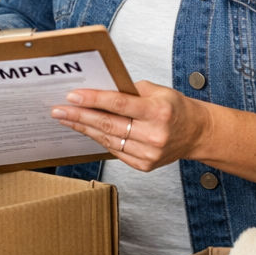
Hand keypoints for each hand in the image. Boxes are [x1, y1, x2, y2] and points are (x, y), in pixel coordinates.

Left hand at [48, 79, 210, 171]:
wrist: (197, 133)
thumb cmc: (176, 108)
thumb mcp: (157, 91)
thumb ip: (129, 91)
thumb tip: (98, 89)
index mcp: (158, 111)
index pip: (118, 104)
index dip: (93, 100)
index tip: (72, 96)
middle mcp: (154, 134)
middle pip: (108, 124)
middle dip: (79, 116)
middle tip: (58, 110)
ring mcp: (149, 153)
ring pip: (108, 139)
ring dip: (83, 128)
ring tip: (65, 119)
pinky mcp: (144, 165)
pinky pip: (114, 150)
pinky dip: (98, 139)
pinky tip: (85, 130)